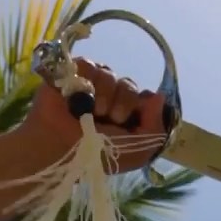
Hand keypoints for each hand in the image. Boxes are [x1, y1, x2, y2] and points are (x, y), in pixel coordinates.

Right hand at [24, 58, 167, 174]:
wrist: (62, 149)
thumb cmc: (97, 156)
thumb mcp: (136, 152)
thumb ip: (155, 127)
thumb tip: (159, 96)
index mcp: (124, 118)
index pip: (144, 98)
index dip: (142, 106)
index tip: (133, 119)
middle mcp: (109, 100)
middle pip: (130, 85)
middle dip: (125, 102)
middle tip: (112, 119)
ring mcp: (90, 85)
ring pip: (111, 74)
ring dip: (107, 94)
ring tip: (94, 112)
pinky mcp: (73, 73)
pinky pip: (91, 64)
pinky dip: (90, 80)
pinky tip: (82, 98)